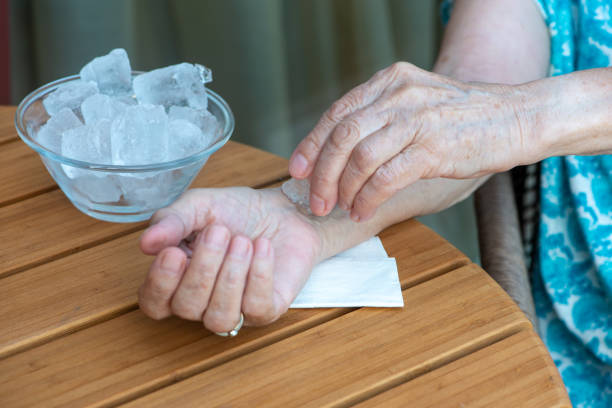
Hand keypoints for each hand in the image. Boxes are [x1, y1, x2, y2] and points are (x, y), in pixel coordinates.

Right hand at [138, 187, 321, 332]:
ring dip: (230, 277)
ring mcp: (235, 311)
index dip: (160, 283)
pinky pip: (257, 308)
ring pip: (219, 318)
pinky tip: (262, 247)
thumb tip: (146, 243)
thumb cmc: (236, 211)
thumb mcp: (199, 206)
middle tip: (220, 231)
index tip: (174, 252)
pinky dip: (259, 276)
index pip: (154, 303)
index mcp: (178, 279)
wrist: (283, 208)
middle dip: (203, 268)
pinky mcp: (268, 310)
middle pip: (187, 307)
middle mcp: (203, 303)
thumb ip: (172, 222)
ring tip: (243, 242)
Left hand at [288, 62, 533, 220]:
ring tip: (342, 208)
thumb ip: (380, 118)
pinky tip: (364, 210)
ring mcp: (416, 120)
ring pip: (359, 159)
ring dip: (344, 190)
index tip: (297, 169)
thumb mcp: (416, 103)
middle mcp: (398, 96)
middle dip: (322, 174)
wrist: (515, 118)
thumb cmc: (462, 118)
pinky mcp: (433, 148)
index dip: (311, 144)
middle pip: (341, 136)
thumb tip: (339, 152)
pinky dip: (368, 199)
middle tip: (317, 201)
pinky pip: (386, 178)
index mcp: (389, 82)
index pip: (337, 113)